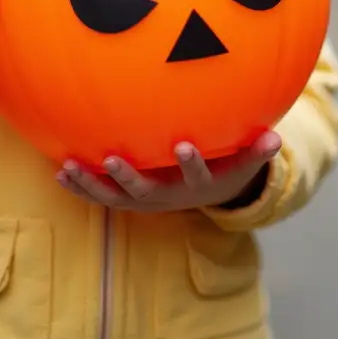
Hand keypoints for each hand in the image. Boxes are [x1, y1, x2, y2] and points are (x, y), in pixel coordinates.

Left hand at [56, 132, 281, 212]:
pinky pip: (100, 196)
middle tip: (113, 158)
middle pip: (145, 192)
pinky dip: (80, 187)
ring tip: (69, 167)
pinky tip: (59, 170)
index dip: (190, 163)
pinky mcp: (126, 198)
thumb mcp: (245, 161)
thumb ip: (258, 150)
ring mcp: (144, 199)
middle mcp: (168, 196)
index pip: (197, 174)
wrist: (204, 192)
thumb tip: (277, 139)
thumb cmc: (225, 166)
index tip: (183, 145)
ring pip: (114, 198)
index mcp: (198, 184)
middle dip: (129, 176)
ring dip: (91, 184)